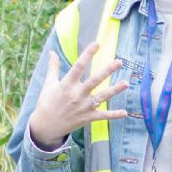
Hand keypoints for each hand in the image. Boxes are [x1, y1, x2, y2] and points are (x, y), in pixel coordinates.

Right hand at [26, 33, 130, 152]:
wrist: (45, 126)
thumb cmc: (46, 103)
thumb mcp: (48, 84)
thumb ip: (53, 67)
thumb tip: (51, 52)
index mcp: (66, 85)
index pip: (79, 66)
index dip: (87, 54)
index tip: (96, 44)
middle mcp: (76, 95)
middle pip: (94, 80)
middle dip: (107, 71)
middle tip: (119, 62)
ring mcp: (83, 107)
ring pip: (102, 97)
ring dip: (115, 90)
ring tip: (126, 83)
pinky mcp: (87, 118)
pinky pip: (102, 116)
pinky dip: (114, 115)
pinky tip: (125, 113)